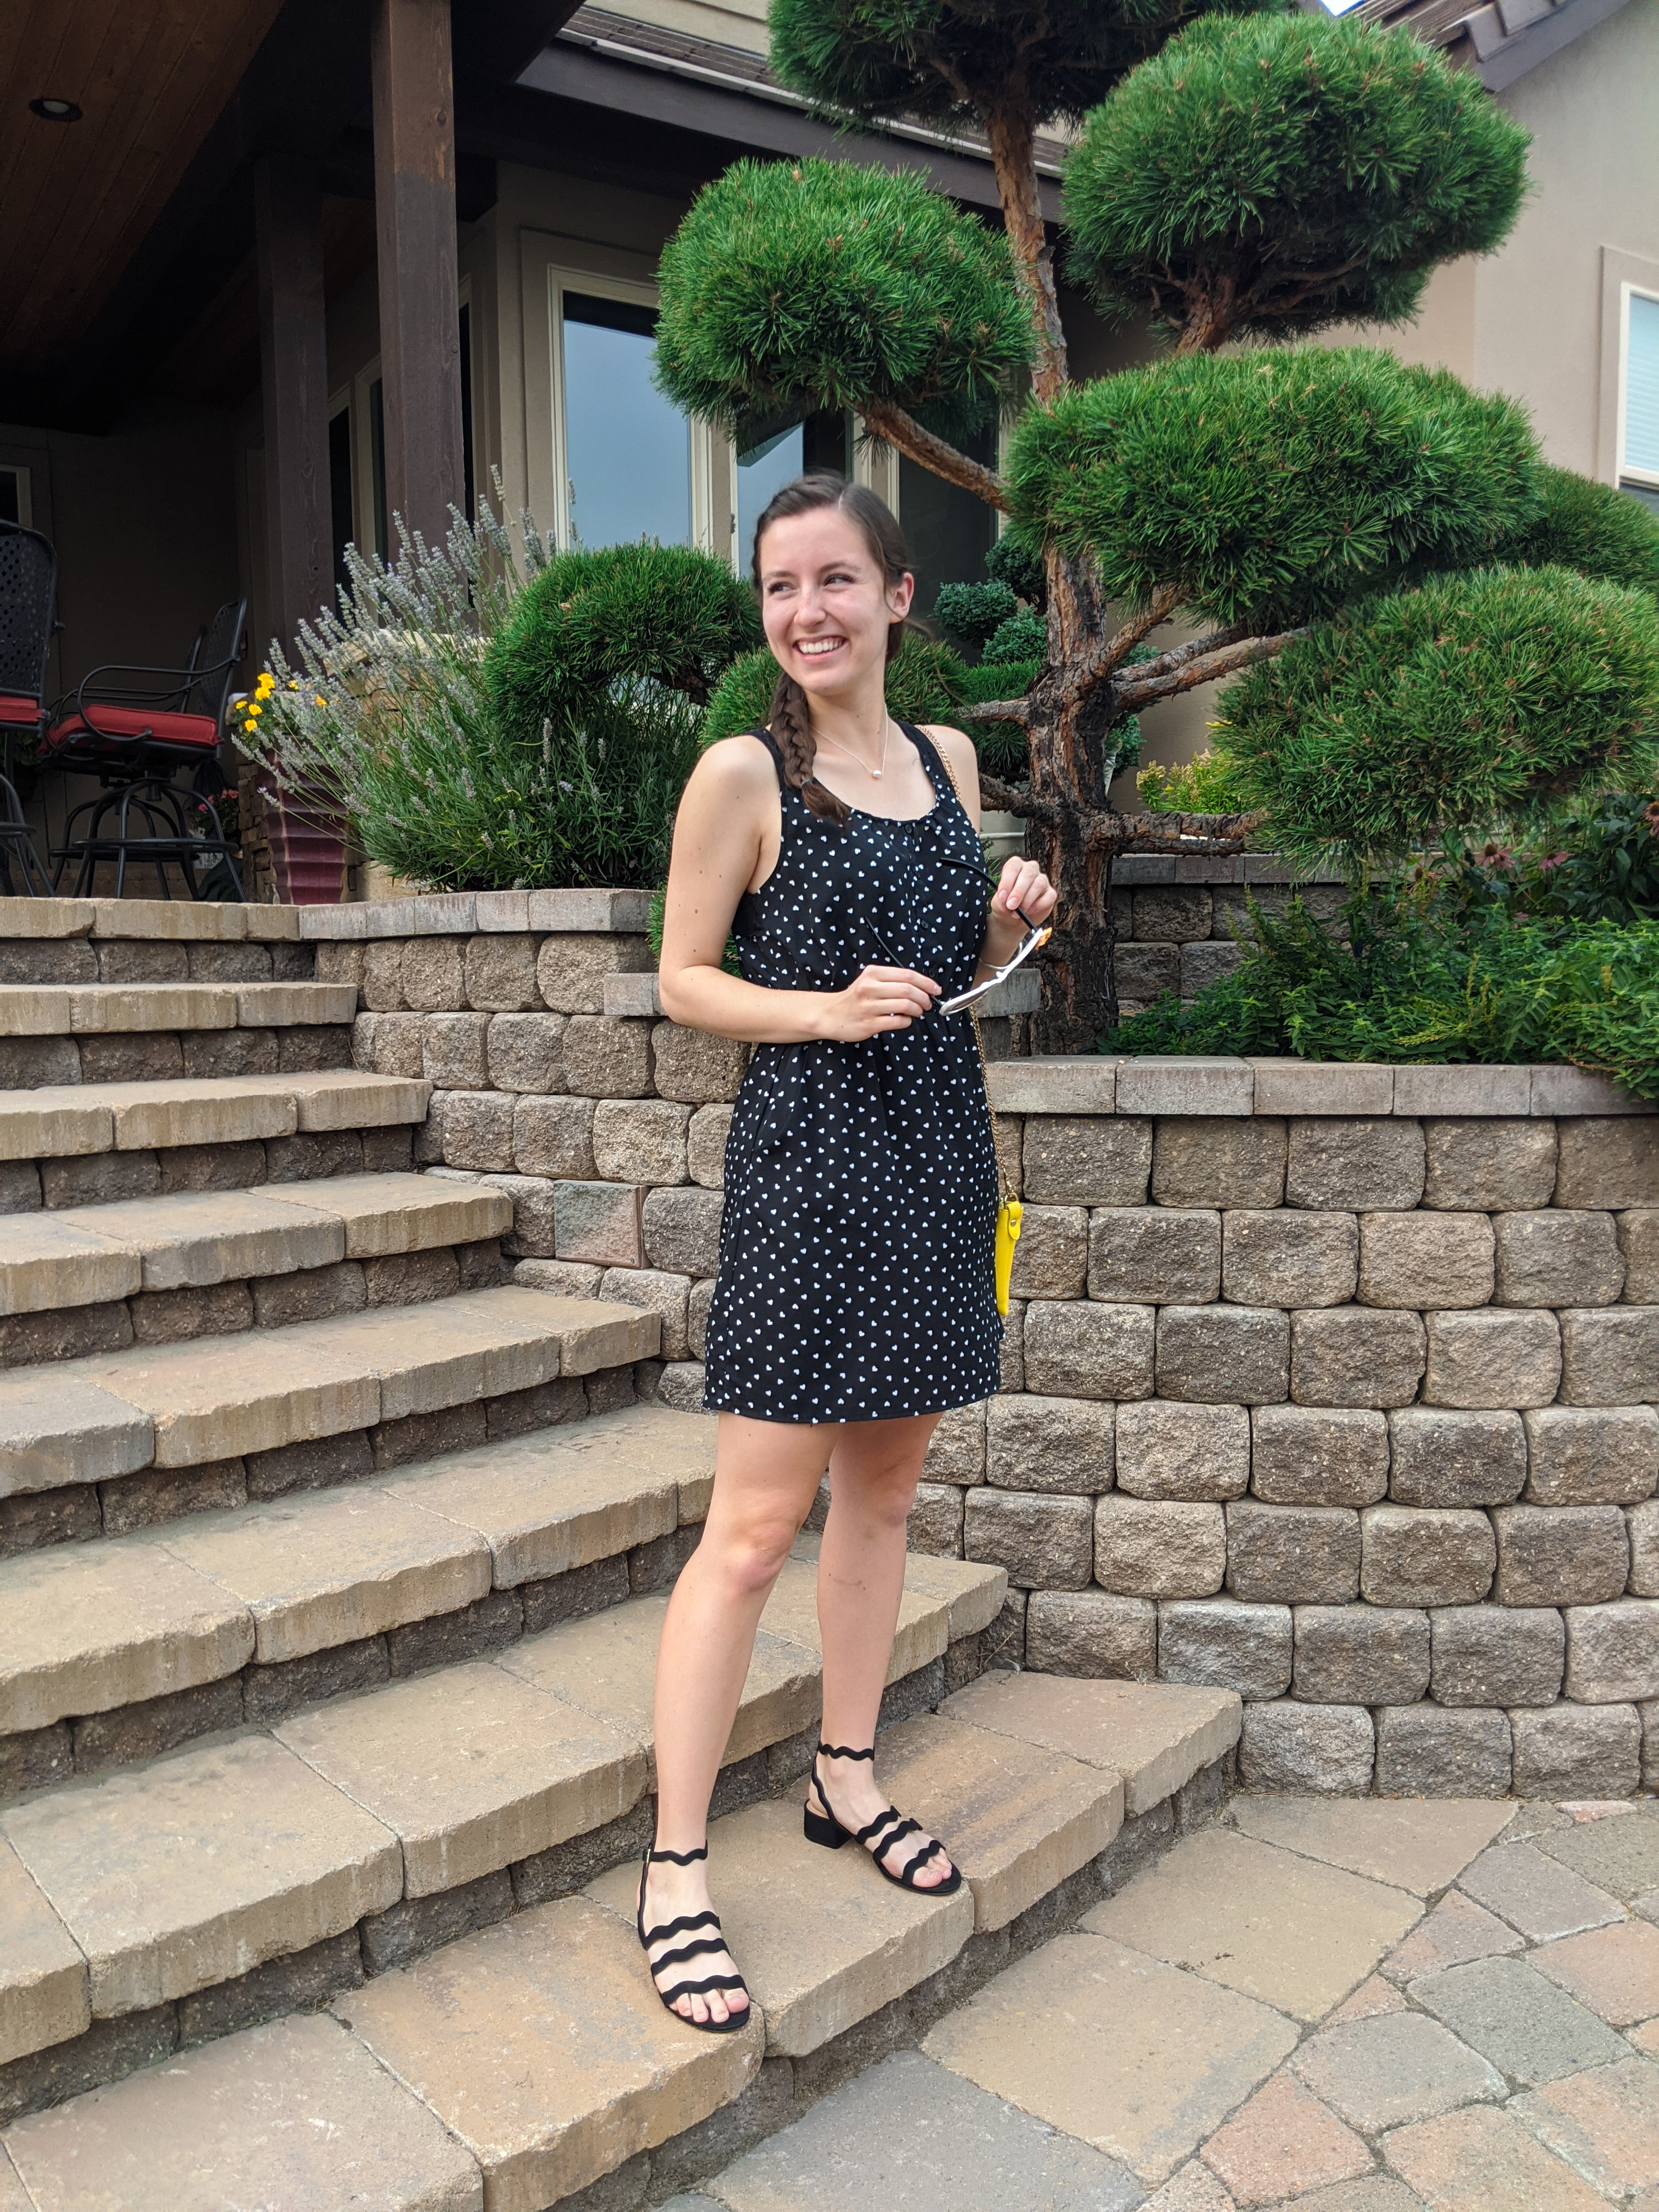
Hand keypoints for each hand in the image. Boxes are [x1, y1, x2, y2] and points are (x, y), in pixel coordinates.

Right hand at [819, 963, 940, 1039]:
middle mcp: (870, 988)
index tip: (935, 989)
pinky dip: (907, 1021)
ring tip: (918, 1012)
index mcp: (873, 974)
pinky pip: (898, 1022)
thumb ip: (892, 980)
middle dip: (924, 998)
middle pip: (908, 990)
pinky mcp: (869, 1024)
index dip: (926, 983)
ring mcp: (869, 1007)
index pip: (907, 975)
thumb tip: (921, 986)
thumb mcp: (870, 980)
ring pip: (905, 1006)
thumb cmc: (855, 998)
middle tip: (928, 1003)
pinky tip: (905, 1020)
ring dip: (917, 1010)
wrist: (831, 1014)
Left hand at [991, 856, 1056, 926]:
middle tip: (1011, 906)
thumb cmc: (1005, 905)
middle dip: (1018, 892)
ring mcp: (1042, 880)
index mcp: (1016, 866)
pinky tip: (1029, 911)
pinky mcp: (1050, 893)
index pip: (1013, 866)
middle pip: (1028, 874)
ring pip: (1038, 885)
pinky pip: (1049, 896)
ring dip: (1027, 900)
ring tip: (1017, 913)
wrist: (1013, 920)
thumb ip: (1002, 899)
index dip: (1007, 881)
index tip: (1002, 896)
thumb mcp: (999, 902)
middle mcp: (1030, 869)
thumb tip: (1008, 901)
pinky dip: (1039, 905)